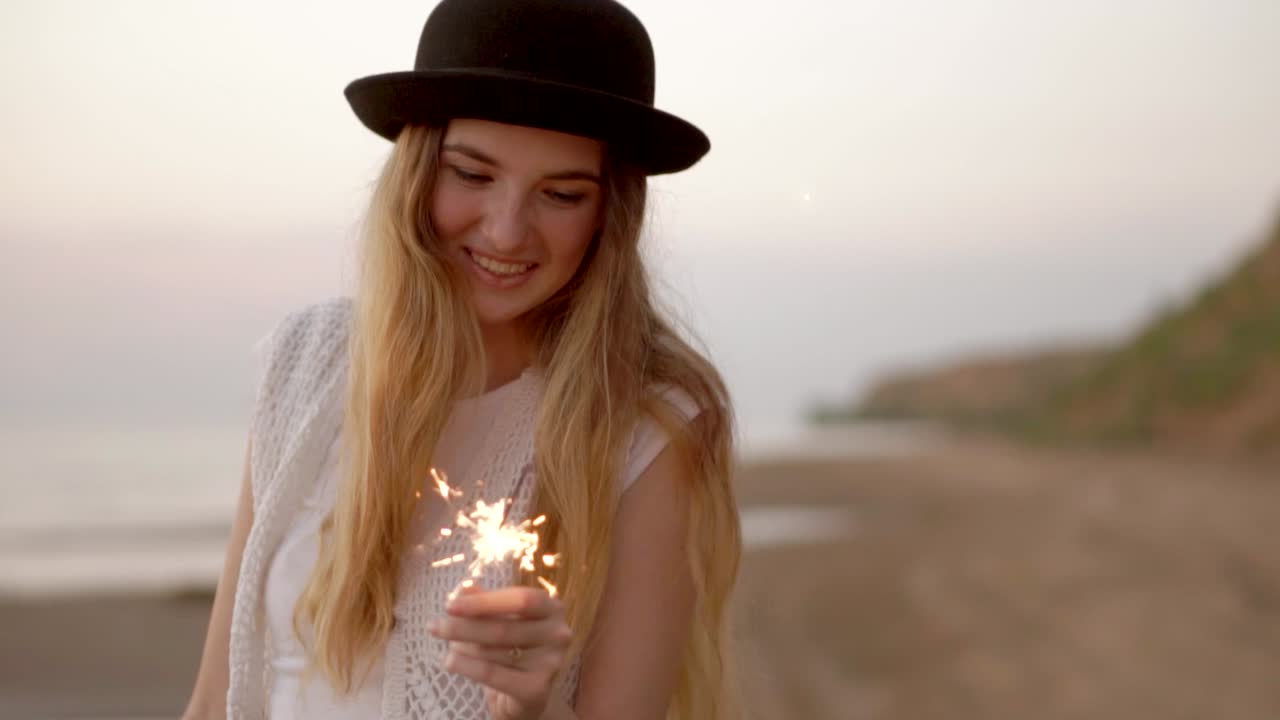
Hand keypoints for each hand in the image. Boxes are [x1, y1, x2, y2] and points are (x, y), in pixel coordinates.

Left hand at [429, 585, 572, 719]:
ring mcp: (551, 662)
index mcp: (552, 608)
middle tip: (434, 627)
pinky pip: (493, 674)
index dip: (484, 602)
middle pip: (503, 627)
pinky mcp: (538, 689)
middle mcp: (559, 633)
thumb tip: (464, 588)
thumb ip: (486, 603)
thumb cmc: (512, 650)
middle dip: (463, 627)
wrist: (524, 696)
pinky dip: (467, 666)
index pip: (520, 599)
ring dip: (463, 647)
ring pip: (494, 651)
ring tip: (449, 646)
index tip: (450, 605)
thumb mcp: (500, 620)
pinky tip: (449, 661)